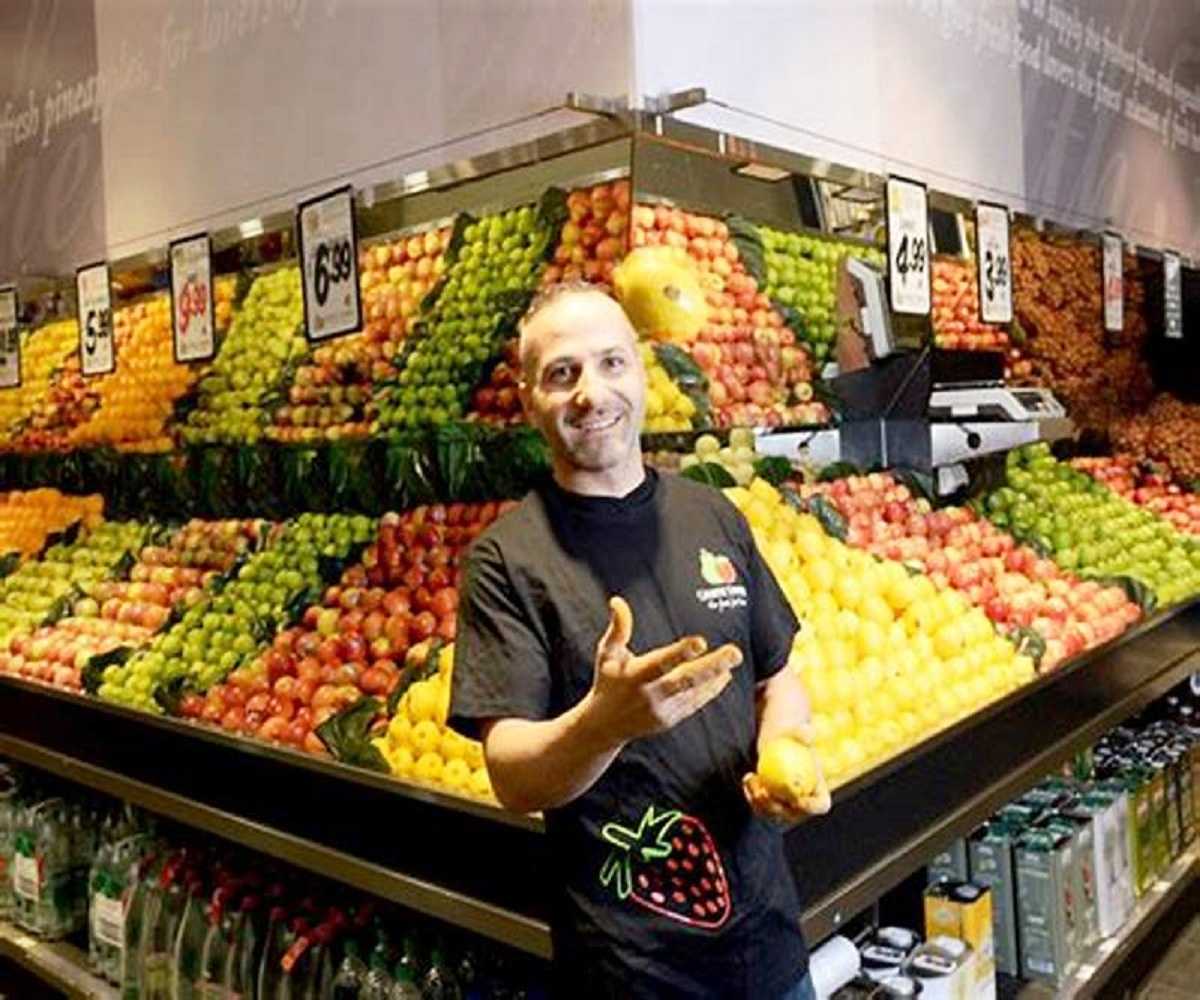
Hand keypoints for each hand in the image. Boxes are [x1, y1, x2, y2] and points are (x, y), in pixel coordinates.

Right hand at [583, 596, 742, 746]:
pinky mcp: (671, 719)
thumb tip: (618, 601)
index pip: (661, 663)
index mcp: (635, 676)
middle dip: (711, 667)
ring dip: (716, 677)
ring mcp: (663, 710)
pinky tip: (724, 675)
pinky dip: (711, 689)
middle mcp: (651, 695)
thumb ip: (618, 629)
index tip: (701, 642)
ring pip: (695, 692)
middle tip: (735, 653)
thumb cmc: (608, 681)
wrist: (605, 725)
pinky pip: (695, 703)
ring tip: (734, 660)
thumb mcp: (606, 655)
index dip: (680, 653)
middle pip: (685, 680)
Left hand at [743, 724, 831, 823]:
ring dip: (759, 801)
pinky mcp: (769, 805)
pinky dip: (751, 793)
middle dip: (776, 807)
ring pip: (771, 813)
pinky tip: (747, 779)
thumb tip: (806, 733)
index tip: (796, 798)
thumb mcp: (799, 732)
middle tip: (765, 792)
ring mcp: (785, 809)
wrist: (780, 743)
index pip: (819, 806)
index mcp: (819, 794)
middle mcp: (804, 806)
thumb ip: (804, 732)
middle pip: (791, 814)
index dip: (810, 807)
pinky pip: (759, 805)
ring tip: (752, 780)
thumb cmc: (794, 737)